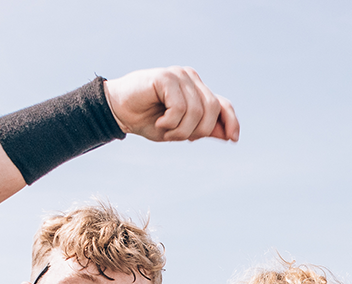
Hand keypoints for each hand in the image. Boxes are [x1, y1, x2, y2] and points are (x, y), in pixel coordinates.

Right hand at [105, 67, 239, 142]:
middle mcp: (191, 78)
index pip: (223, 104)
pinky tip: (159, 122)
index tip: (233, 139)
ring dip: (181, 130)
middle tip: (176, 137)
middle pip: (213, 109)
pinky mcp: (166, 77)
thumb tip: (229, 135)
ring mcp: (179, 75)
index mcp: (197, 89)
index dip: (231, 121)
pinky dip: (170, 122)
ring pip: (197, 111)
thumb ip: (203, 129)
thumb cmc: (148, 120)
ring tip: (165, 130)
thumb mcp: (180, 129)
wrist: (118, 111)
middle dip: (198, 131)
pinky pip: (180, 107)